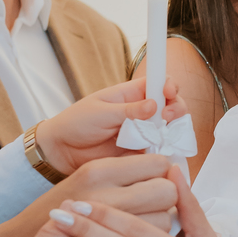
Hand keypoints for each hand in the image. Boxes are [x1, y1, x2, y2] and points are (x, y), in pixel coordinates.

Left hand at [35, 79, 189, 176]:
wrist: (61, 150)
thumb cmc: (76, 123)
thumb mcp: (100, 112)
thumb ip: (128, 110)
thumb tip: (153, 105)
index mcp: (131, 94)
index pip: (158, 83)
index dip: (168, 86)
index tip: (168, 92)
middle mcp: (141, 112)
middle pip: (171, 106)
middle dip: (176, 109)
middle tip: (166, 118)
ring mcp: (142, 133)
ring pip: (169, 129)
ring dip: (172, 132)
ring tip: (162, 137)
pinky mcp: (140, 153)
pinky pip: (159, 151)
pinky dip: (164, 151)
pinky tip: (161, 152)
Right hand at [53, 155, 180, 235]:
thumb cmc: (57, 210)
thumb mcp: (88, 174)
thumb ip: (122, 171)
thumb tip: (165, 167)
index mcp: (97, 171)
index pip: (158, 164)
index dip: (161, 171)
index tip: (155, 178)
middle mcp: (103, 198)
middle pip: (167, 193)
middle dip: (166, 197)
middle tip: (154, 202)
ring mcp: (107, 234)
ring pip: (165, 222)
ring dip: (160, 224)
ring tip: (144, 224)